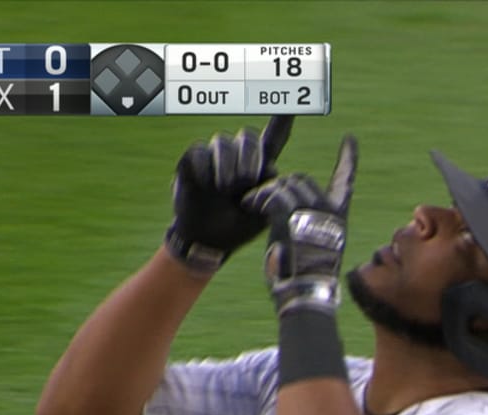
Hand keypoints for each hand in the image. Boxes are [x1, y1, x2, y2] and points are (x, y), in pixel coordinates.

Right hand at [165, 115, 293, 272]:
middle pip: (248, 136)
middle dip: (249, 157)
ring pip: (223, 141)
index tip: (294, 102)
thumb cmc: (238, 226)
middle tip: (245, 181)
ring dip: (227, 165)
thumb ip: (270, 191)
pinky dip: (204, 169)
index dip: (283, 119)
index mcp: (261, 167)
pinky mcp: (193, 160)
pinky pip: (199, 151)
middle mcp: (239, 156)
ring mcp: (215, 156)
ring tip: (225, 188)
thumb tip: (270, 169)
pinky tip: (205, 185)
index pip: (275, 137)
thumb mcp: (262, 213)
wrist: (208, 240)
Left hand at [243, 134, 357, 315]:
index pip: (346, 182)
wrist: (304, 293)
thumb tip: (290, 208)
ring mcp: (312, 212)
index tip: (350, 141)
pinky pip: (272, 195)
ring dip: (265, 193)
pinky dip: (258, 199)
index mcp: (339, 217)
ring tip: (253, 205)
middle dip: (280, 187)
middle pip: (301, 179)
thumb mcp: (316, 247)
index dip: (348, 160)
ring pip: (284, 184)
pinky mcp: (292, 216)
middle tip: (264, 202)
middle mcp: (329, 211)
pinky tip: (251, 206)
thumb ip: (310, 224)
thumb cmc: (306, 278)